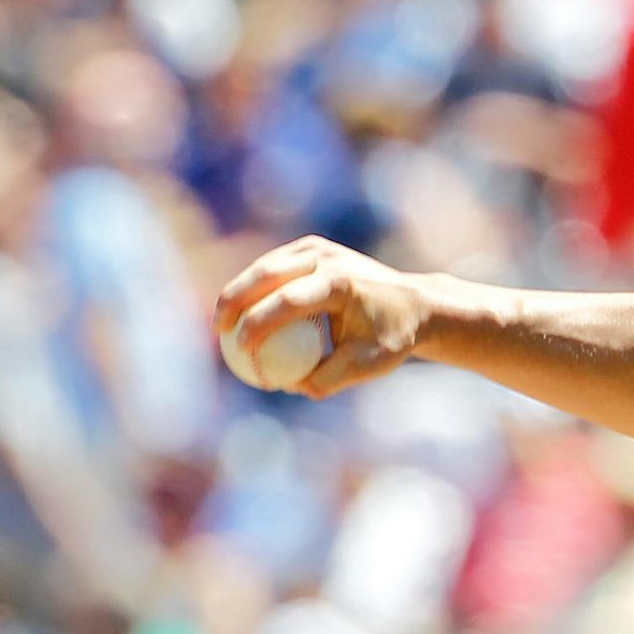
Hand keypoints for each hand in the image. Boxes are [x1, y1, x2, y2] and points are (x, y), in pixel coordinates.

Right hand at [212, 235, 433, 398]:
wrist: (415, 302)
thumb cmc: (391, 337)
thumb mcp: (368, 365)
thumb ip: (328, 379)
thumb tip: (289, 386)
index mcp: (341, 283)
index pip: (288, 301)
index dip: (258, 323)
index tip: (240, 348)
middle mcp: (327, 258)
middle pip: (266, 273)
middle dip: (233, 300)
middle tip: (218, 331)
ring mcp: (318, 248)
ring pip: (265, 265)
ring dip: (238, 291)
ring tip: (221, 323)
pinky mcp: (312, 247)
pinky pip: (274, 266)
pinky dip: (253, 286)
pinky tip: (239, 312)